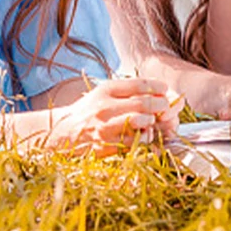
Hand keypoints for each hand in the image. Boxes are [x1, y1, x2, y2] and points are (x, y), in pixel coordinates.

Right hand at [47, 78, 178, 154]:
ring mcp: (106, 128)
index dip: (156, 85)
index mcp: (105, 90)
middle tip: (165, 105)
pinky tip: (143, 134)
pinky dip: (144, 137)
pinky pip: (134, 142)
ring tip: (151, 120)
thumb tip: (156, 88)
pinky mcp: (107, 146)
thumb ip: (127, 90)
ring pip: (140, 122)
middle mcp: (105, 107)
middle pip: (143, 103)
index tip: (165, 88)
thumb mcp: (103, 92)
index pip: (138, 84)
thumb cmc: (89, 110)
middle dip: (160, 104)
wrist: (65, 131)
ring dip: (151, 121)